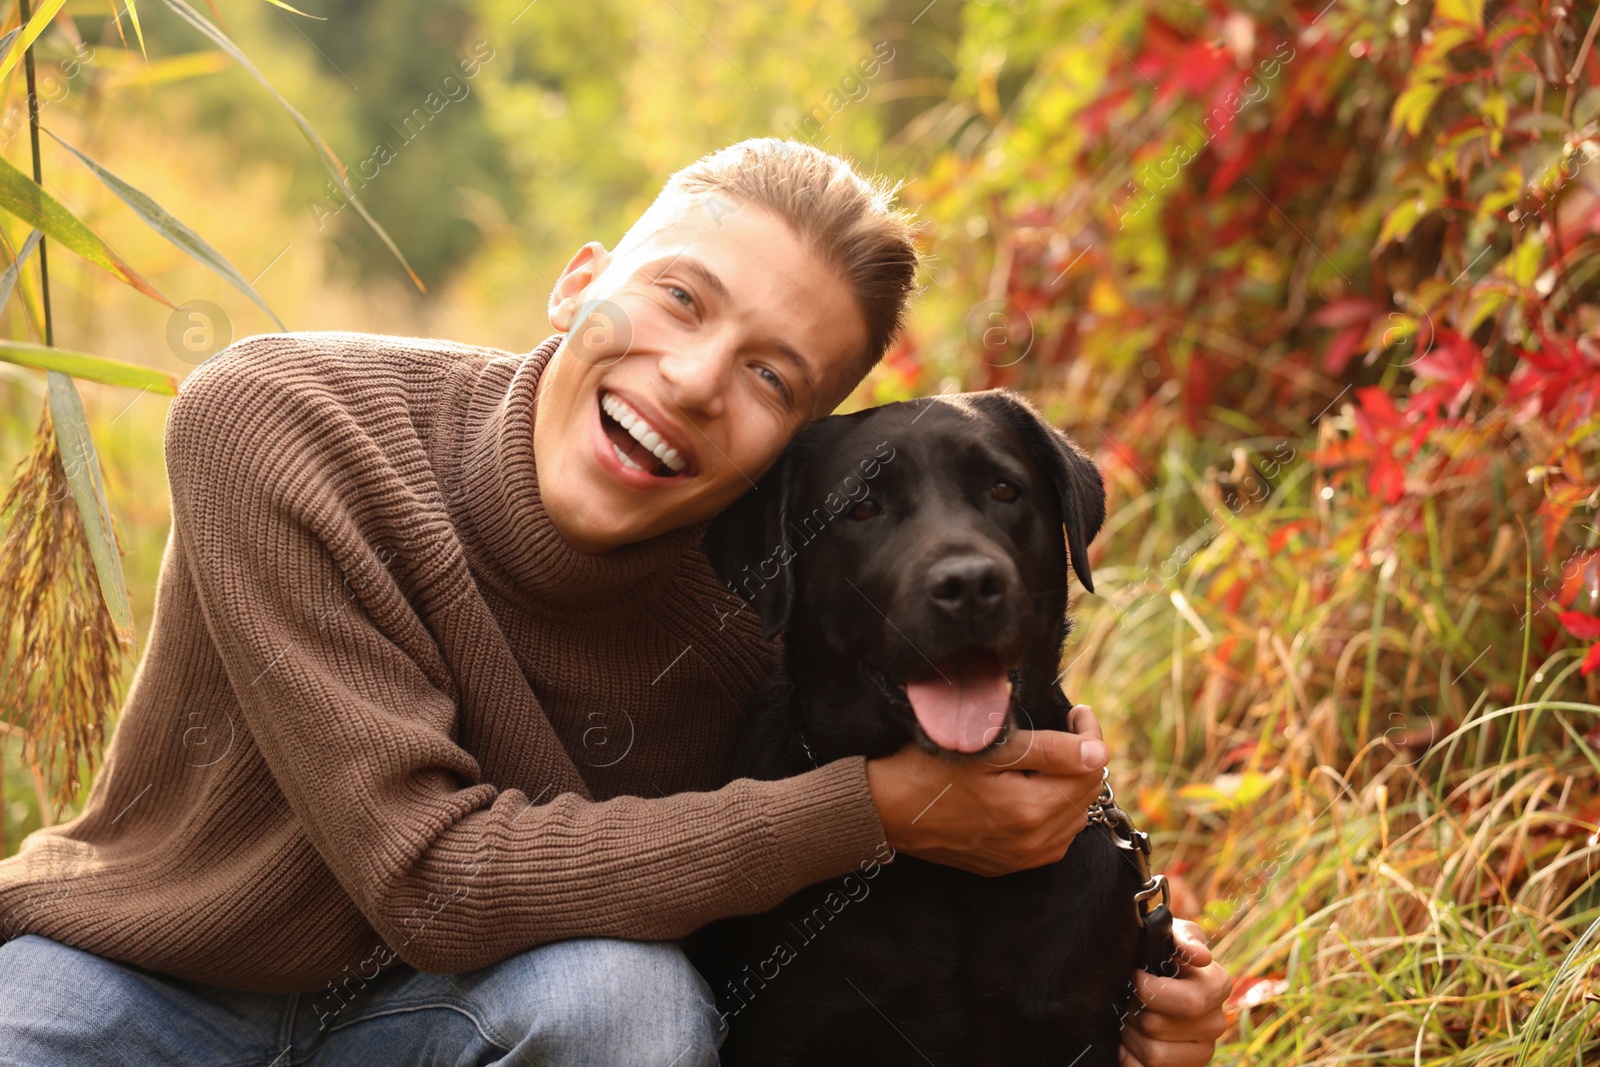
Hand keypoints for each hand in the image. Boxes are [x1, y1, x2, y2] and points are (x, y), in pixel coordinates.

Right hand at [864, 705, 1108, 876]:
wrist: (886, 810)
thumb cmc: (929, 770)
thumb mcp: (988, 750)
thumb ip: (1049, 751)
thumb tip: (1099, 752)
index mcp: (1030, 811)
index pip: (1089, 769)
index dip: (1090, 734)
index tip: (1076, 711)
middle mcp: (1033, 843)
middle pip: (1085, 795)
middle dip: (1082, 759)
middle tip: (1065, 728)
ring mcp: (1021, 859)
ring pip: (1073, 819)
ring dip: (1070, 786)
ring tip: (1050, 758)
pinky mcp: (1008, 865)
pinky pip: (1053, 840)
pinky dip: (1054, 813)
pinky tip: (1036, 792)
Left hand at [1120, 919, 1230, 1066]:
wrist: (1153, 977)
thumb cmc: (1162, 952)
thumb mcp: (1172, 933)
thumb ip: (1182, 938)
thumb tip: (1201, 957)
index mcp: (1218, 985)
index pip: (1189, 1001)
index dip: (1151, 990)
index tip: (1135, 975)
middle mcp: (1216, 1021)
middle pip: (1158, 1026)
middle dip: (1132, 1010)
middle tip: (1126, 998)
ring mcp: (1203, 1049)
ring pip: (1153, 1054)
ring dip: (1129, 1034)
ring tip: (1126, 1018)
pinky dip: (1131, 1059)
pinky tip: (1126, 1044)